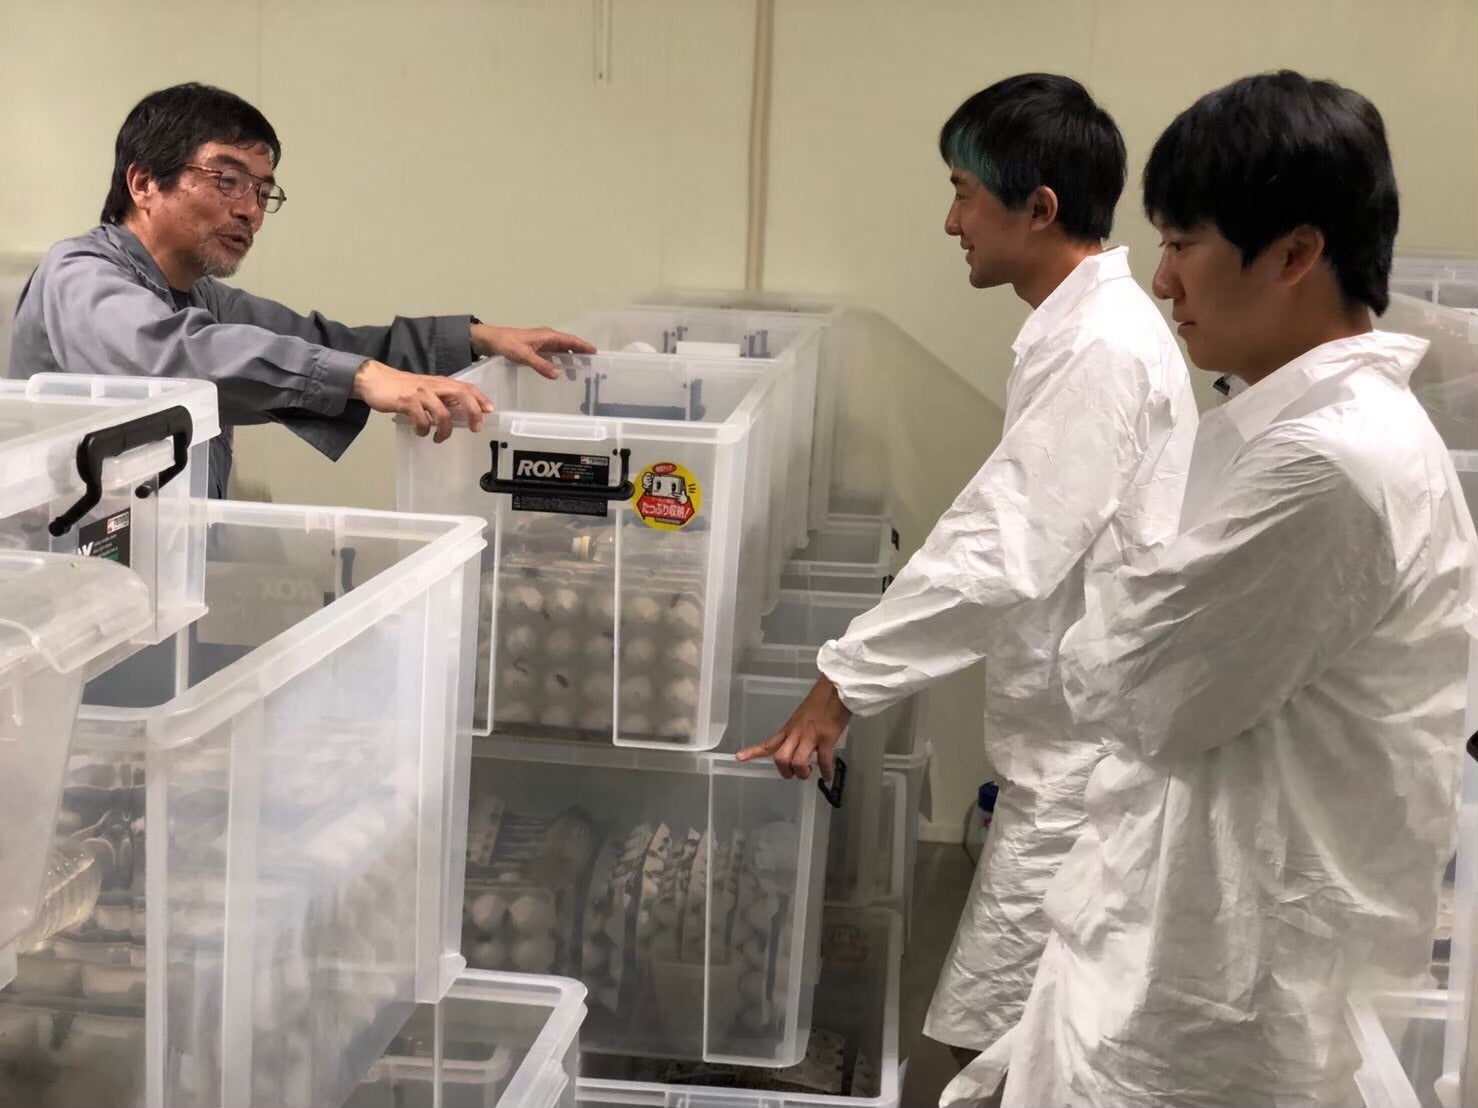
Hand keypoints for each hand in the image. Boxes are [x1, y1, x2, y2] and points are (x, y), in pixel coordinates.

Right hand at [352, 360, 492, 442]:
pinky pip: (421, 419)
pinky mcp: (406, 402)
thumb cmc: (402, 387)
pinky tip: (421, 432)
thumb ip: (441, 398)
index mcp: (440, 383)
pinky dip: (423, 430)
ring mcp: (421, 394)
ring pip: (443, 413)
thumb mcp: (426, 389)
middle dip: (473, 412)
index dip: (480, 398)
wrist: (375, 380)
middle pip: (461, 395)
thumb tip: (459, 413)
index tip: (490, 410)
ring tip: (440, 438)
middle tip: (474, 428)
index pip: (466, 387)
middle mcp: (434, 386)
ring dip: (445, 430)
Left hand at [471, 324, 595, 379]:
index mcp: (548, 336)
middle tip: (590, 365)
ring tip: (577, 373)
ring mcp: (542, 343)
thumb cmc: (508, 344)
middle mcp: (547, 338)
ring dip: (569, 359)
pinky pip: (552, 355)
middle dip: (580, 353)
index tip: (595, 353)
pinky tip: (559, 371)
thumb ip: (541, 365)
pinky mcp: (536, 348)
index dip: (583, 346)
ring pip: (561, 350)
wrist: (492, 340)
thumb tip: (558, 374)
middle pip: (568, 345)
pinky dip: (559, 362)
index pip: (570, 340)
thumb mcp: (524, 355)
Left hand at [735, 676, 852, 781]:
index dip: (753, 752)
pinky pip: (824, 761)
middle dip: (785, 771)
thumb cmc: (821, 700)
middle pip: (780, 758)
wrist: (835, 689)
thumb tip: (800, 746)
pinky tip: (828, 776)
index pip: (768, 743)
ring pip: (797, 762)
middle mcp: (796, 733)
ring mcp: (811, 736)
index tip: (739, 758)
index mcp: (789, 728)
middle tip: (793, 773)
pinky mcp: (827, 738)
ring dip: (802, 773)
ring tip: (810, 771)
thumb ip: (798, 731)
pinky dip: (826, 772)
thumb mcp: (802, 716)